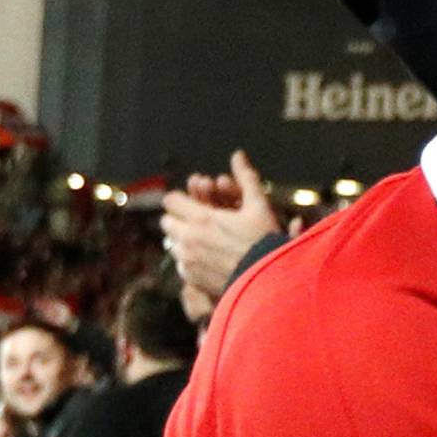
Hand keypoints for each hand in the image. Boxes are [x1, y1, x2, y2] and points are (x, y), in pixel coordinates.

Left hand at [161, 151, 280, 305]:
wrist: (270, 283)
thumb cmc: (266, 243)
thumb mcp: (260, 207)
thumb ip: (246, 178)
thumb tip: (238, 154)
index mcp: (201, 217)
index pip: (171, 200)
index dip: (182, 200)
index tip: (196, 204)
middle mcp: (188, 238)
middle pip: (166, 222)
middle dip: (180, 220)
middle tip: (199, 223)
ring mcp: (188, 260)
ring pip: (172, 244)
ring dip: (183, 240)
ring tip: (203, 242)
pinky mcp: (192, 279)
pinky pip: (180, 265)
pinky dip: (189, 261)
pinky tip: (207, 260)